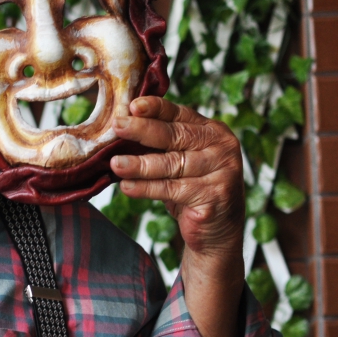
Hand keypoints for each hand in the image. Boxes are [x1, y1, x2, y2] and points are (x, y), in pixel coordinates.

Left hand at [110, 96, 244, 258]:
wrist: (216, 231)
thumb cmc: (192, 190)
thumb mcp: (180, 162)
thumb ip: (161, 146)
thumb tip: (120, 133)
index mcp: (212, 131)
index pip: (180, 115)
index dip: (156, 108)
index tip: (133, 105)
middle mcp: (221, 148)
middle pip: (175, 136)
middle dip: (142, 130)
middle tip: (118, 126)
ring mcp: (221, 171)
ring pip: (172, 164)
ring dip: (139, 164)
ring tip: (116, 163)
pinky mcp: (213, 196)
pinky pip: (172, 189)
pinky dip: (146, 188)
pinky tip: (127, 186)